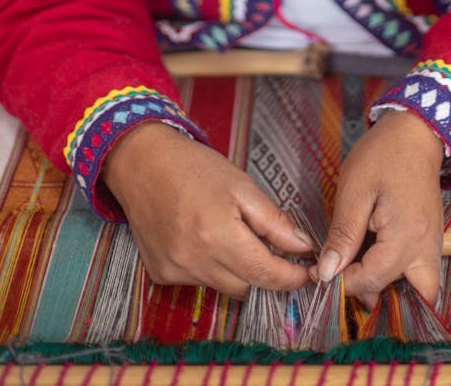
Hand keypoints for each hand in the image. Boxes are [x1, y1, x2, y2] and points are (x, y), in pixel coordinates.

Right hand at [102, 121, 312, 297]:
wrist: (143, 164)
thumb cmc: (195, 168)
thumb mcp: (242, 186)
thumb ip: (274, 222)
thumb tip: (302, 248)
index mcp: (218, 235)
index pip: (265, 274)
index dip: (290, 277)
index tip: (307, 272)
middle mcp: (194, 260)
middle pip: (246, 286)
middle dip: (263, 271)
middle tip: (267, 244)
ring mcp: (174, 270)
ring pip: (223, 287)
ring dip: (236, 269)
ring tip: (228, 233)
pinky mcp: (160, 274)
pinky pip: (199, 282)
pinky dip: (210, 267)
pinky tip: (202, 238)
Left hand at [313, 110, 444, 308]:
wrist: (416, 131)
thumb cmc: (383, 154)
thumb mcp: (355, 190)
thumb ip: (343, 235)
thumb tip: (327, 273)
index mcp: (406, 236)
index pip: (372, 280)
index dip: (342, 283)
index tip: (320, 273)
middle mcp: (427, 248)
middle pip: (414, 299)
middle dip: (380, 297)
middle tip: (348, 280)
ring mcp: (434, 244)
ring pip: (422, 288)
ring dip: (393, 287)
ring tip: (359, 269)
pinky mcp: (431, 237)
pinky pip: (420, 270)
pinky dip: (400, 273)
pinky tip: (374, 257)